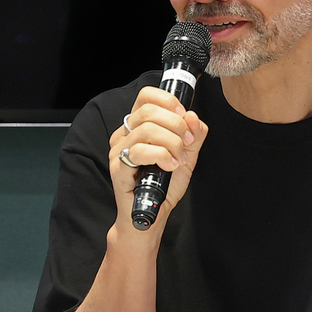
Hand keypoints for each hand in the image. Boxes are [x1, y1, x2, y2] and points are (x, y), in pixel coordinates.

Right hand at [108, 86, 206, 233]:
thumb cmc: (164, 186)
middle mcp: (124, 134)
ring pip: (147, 130)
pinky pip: (140, 151)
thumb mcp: (186, 156)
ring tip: (178, 159)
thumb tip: (193, 117)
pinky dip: (161, 156)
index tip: (185, 117)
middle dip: (176, 125)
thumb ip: (193, 135)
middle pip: (149, 111)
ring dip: (171, 143)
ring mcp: (118, 150)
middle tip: (187, 144)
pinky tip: (170, 166)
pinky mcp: (118, 167)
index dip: (168, 101)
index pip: (146, 96)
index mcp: (137, 126)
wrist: (152, 215)